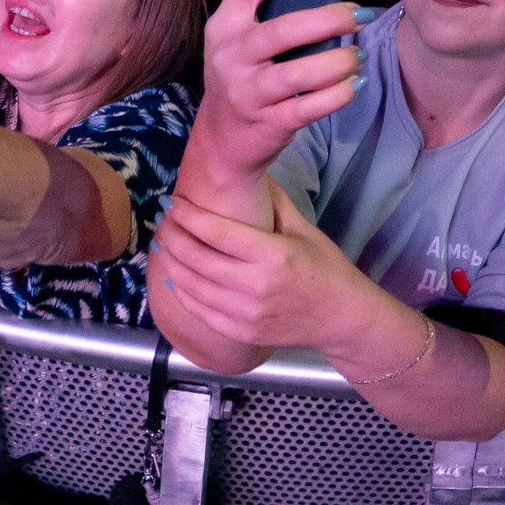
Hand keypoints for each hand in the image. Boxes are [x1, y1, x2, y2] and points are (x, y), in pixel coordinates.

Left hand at [152, 177, 378, 353]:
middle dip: (171, 237)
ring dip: (171, 263)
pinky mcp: (243, 333)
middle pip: (196, 258)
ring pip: (192, 287)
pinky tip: (176, 277)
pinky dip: (182, 293)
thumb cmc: (325, 268)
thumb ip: (273, 201)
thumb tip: (249, 170)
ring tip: (163, 246)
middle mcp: (255, 286)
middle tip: (162, 222)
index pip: (216, 232)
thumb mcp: (303, 229)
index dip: (187, 215)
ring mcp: (247, 314)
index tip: (172, 203)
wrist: (342, 318)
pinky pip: (201, 312)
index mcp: (272, 255)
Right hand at [193, 0, 364, 180]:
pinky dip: (336, 96)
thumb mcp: (232, 34)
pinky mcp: (269, 121)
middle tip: (360, 12)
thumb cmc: (238, 77)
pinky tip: (355, 83)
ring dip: (336, 62)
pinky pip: (309, 107)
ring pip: (299, 74)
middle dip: (327, 19)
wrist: (222, 141)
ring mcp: (249, 91)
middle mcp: (233, 56)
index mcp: (226, 25)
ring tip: (359, 53)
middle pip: (283, 30)